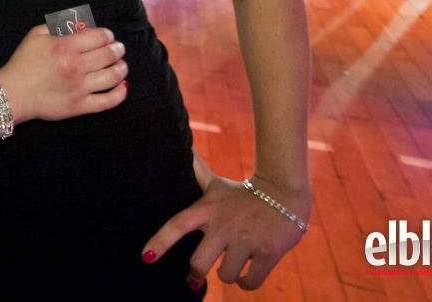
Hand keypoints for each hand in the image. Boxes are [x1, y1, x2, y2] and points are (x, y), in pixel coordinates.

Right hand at [0, 26, 127, 123]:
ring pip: (112, 77)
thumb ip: (56, 25)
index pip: (99, 37)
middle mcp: (76, 67)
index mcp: (65, 47)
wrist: (12, 93)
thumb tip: (78, 24)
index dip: (108, 35)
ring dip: (121, 68)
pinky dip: (120, 94)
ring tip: (121, 65)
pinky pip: (107, 101)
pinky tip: (123, 87)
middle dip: (117, 49)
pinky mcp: (80, 107)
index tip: (108, 36)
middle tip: (118, 48)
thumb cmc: (23, 62)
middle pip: (108, 55)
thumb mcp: (36, 35)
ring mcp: (80, 88)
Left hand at [142, 173, 308, 290]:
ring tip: (234, 262)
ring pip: (226, 276)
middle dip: (197, 274)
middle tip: (196, 277)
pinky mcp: (268, 253)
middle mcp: (224, 225)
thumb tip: (183, 149)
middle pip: (199, 263)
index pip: (178, 225)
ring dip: (229, 275)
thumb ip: (197, 173)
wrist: (285, 193)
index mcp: (208, 210)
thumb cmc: (245, 193)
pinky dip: (247, 283)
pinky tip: (248, 273)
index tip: (146, 258)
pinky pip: (250, 282)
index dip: (160, 242)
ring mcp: (246, 239)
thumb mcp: (217, 185)